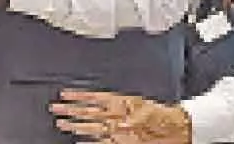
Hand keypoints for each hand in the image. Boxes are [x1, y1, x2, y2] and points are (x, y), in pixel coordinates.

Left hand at [52, 90, 191, 142]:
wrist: (179, 127)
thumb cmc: (158, 114)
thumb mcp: (138, 102)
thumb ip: (116, 102)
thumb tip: (93, 100)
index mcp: (123, 101)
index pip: (95, 97)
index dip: (78, 96)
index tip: (63, 94)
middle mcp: (120, 115)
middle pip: (90, 112)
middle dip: (70, 110)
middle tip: (55, 109)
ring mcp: (122, 130)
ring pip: (93, 127)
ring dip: (75, 125)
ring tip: (60, 123)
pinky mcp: (125, 142)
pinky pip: (104, 143)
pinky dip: (91, 143)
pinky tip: (78, 143)